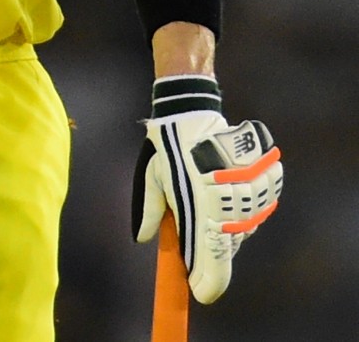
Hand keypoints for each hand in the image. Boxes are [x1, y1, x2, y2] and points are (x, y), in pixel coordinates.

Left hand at [132, 76, 282, 303]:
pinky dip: (241, 213)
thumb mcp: (153, 179)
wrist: (195, 113)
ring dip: (226, 230)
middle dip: (210, 252)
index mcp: (201, 209)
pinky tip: (223, 192)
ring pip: (241, 232)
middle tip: (195, 238)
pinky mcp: (264, 182)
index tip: (200, 293)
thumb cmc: (170, 148)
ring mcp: (250, 195)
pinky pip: (254, 213)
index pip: (212, 262)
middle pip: (226, 250)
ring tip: (207, 201)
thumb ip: (151, 212)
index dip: (207, 283)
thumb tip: (143, 238)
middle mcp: (230, 206)